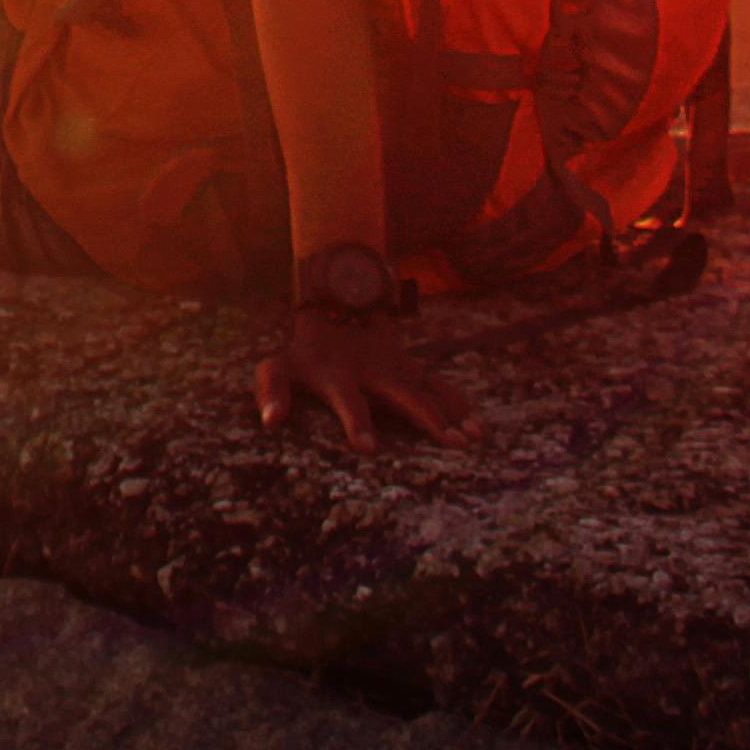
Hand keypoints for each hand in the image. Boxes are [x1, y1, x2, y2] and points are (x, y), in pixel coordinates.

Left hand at [254, 310, 480, 448]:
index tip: (367, 449)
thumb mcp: (278, 365)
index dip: (356, 423)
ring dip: (451, 414)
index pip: (348, 401)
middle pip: (403, 397)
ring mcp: (397, 368)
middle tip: (452, 444)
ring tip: (471, 440)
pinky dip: (460, 405)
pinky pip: (440, 386)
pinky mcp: (413, 367)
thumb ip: (271, 391)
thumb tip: (270, 423)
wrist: (334, 301)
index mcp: (339, 376)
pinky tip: (479, 429)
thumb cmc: (303, 351)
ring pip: (428, 391)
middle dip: (427, 419)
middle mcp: (374, 372)